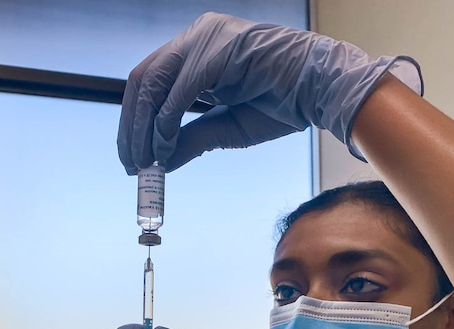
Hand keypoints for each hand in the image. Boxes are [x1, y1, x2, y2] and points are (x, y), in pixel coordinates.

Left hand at [118, 11, 421, 172]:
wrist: (322, 90)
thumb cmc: (282, 105)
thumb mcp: (227, 129)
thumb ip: (192, 139)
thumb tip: (160, 163)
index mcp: (197, 50)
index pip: (149, 82)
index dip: (134, 122)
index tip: (133, 157)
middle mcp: (196, 38)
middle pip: (142, 80)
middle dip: (131, 127)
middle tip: (131, 165)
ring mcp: (205, 39)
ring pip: (153, 82)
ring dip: (143, 127)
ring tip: (145, 162)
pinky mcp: (218, 51)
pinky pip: (179, 89)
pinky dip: (166, 122)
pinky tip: (165, 148)